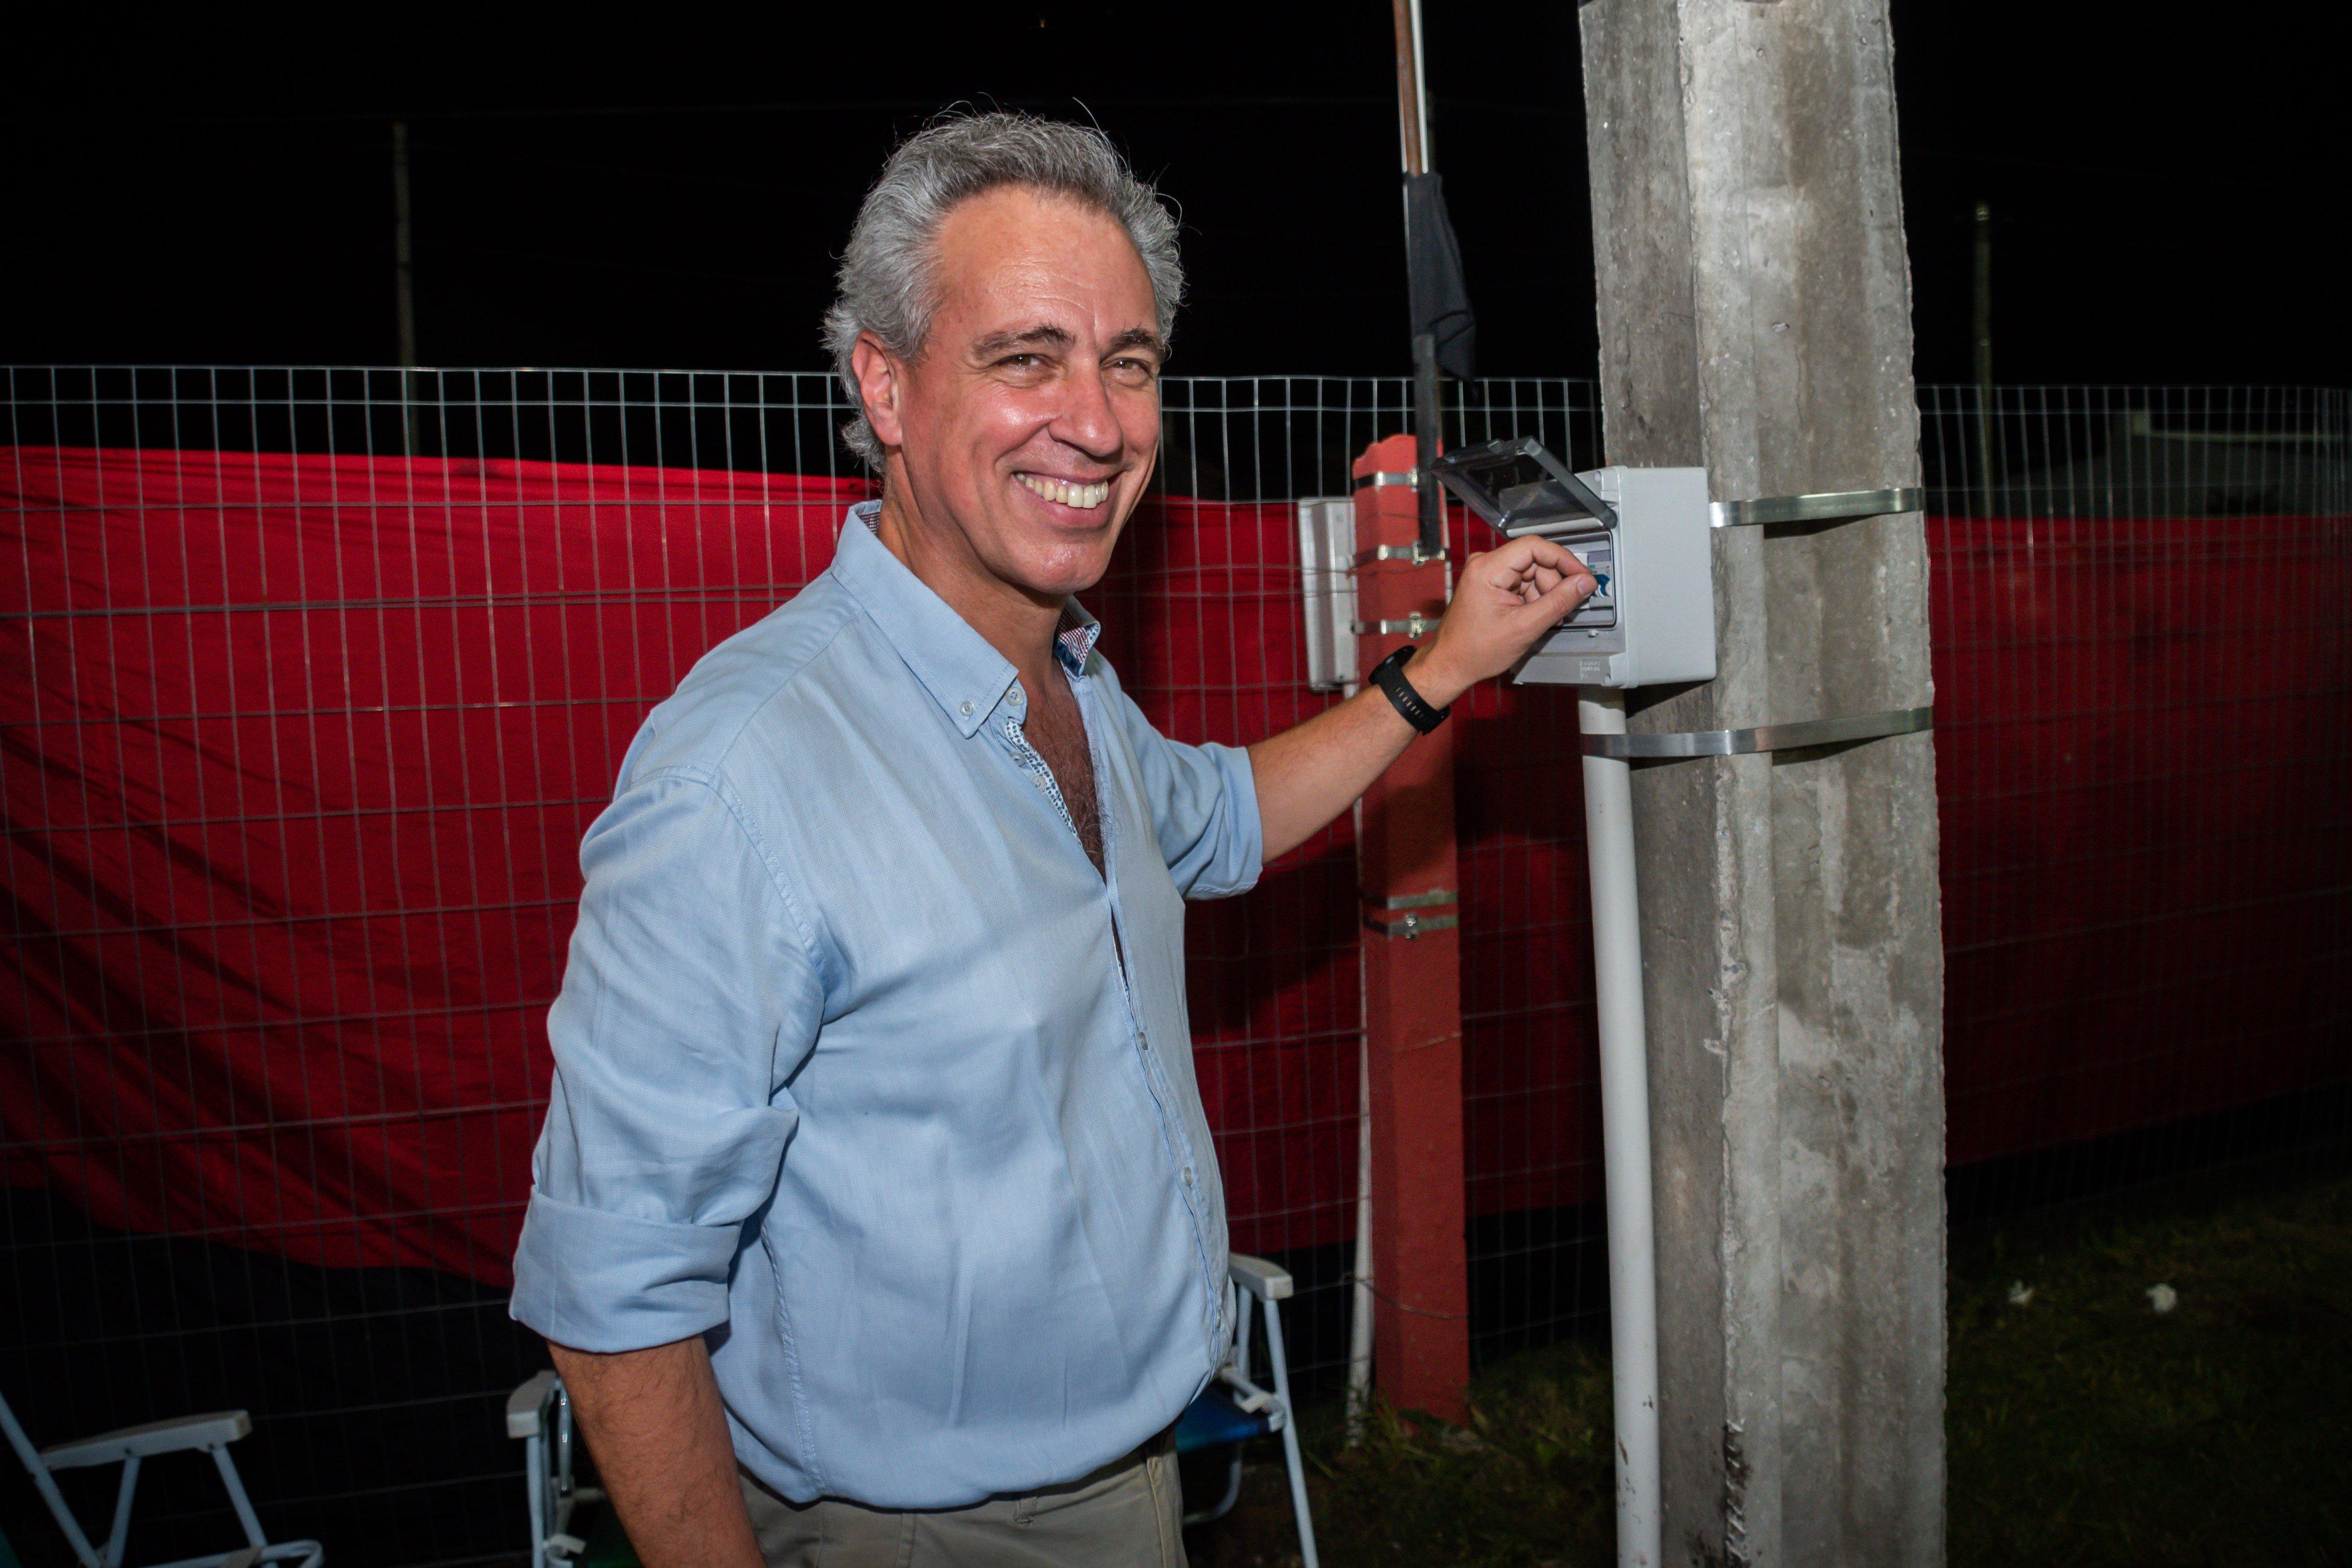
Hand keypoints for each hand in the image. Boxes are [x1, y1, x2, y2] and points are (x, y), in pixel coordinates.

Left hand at [1405, 537, 1595, 707]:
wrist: (1451, 664)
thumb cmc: (1474, 651)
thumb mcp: (1525, 628)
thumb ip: (1558, 603)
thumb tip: (1584, 583)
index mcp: (1487, 569)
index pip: (1534, 546)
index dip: (1563, 558)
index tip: (1582, 575)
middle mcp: (1486, 565)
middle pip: (1536, 560)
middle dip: (1553, 584)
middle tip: (1562, 608)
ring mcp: (1488, 574)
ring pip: (1533, 573)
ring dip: (1545, 595)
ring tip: (1544, 619)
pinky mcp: (1492, 585)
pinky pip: (1523, 583)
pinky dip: (1535, 599)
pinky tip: (1535, 617)